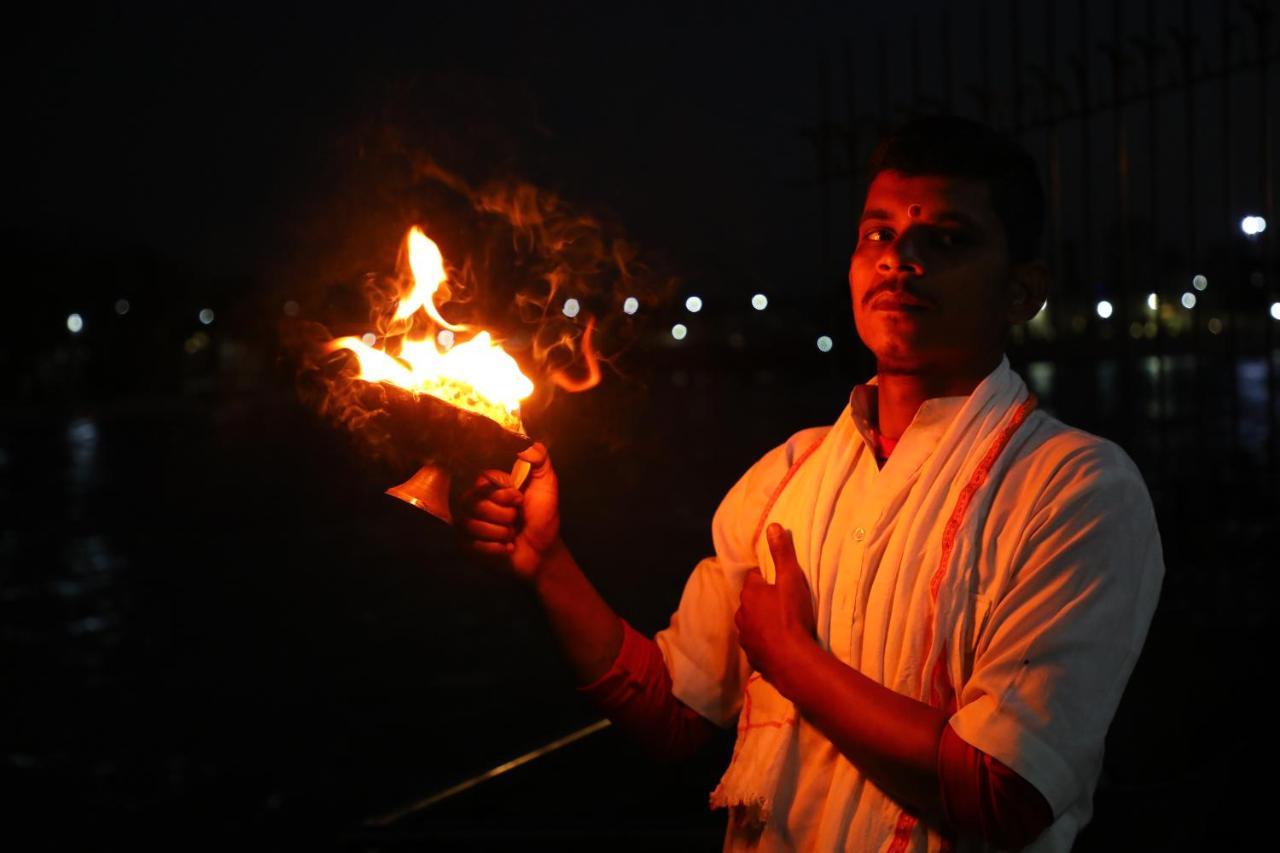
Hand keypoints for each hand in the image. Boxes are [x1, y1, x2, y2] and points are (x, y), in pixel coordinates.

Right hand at [453, 443, 560, 584]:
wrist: (543, 552)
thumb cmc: (543, 517)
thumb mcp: (546, 484)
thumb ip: (539, 460)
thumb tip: (526, 442)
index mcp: (490, 486)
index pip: (482, 480)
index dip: (502, 493)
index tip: (519, 499)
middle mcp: (475, 502)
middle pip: (475, 504)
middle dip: (505, 516)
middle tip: (516, 520)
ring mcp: (468, 524)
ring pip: (472, 525)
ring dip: (501, 533)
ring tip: (512, 534)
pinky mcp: (466, 545)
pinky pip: (472, 545)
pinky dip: (496, 549)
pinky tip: (506, 548)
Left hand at [735, 524, 816, 683]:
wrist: (792, 660)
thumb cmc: (792, 616)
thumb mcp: (791, 580)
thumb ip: (782, 553)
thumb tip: (772, 526)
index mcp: (750, 593)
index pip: (753, 578)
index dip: (766, 577)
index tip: (779, 581)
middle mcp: (741, 614)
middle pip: (751, 601)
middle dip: (763, 600)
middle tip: (783, 602)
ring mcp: (745, 636)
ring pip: (752, 622)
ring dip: (762, 621)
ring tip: (781, 624)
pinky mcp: (752, 656)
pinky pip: (757, 643)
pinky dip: (765, 641)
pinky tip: (778, 644)